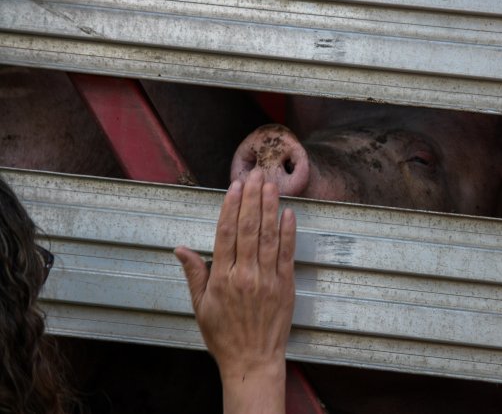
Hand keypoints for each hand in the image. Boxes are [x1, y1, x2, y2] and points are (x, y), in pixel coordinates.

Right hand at [175, 169, 295, 413]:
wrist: (252, 361)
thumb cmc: (224, 335)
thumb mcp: (200, 307)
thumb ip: (194, 274)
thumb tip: (180, 249)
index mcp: (222, 278)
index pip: (226, 234)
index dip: (231, 207)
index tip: (235, 186)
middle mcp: (245, 275)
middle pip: (248, 229)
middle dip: (252, 198)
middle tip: (256, 174)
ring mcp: (268, 280)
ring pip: (268, 237)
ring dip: (270, 208)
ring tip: (271, 185)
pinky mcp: (285, 286)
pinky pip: (286, 254)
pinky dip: (288, 233)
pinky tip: (288, 214)